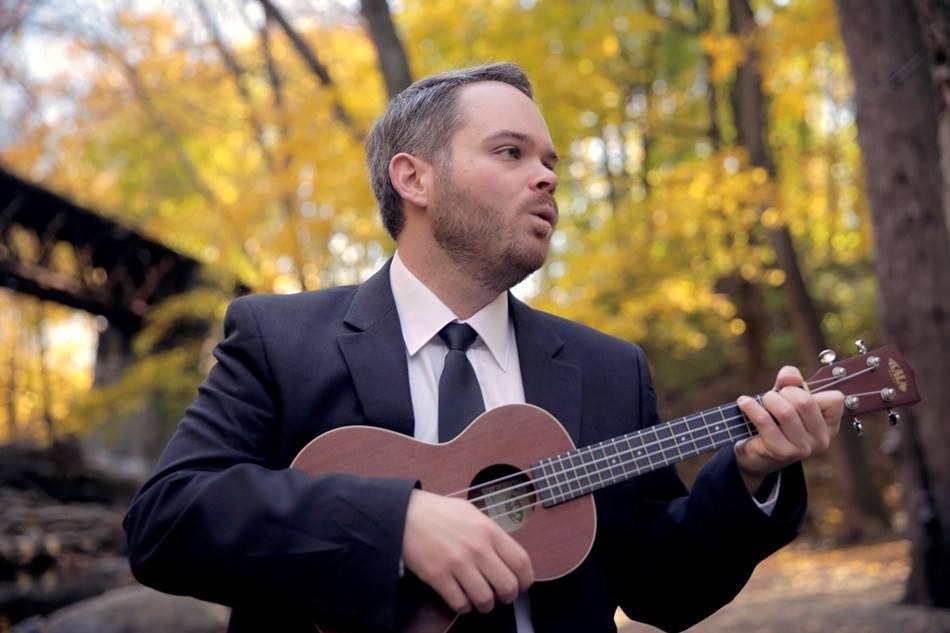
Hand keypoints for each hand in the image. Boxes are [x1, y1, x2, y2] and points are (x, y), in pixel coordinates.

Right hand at [401, 489, 533, 613]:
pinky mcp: (438, 576)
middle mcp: (477, 547)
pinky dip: (463, 607)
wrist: (404, 514)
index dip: (526, 580)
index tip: (522, 585)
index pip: (521, 562)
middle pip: (508, 585)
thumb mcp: (471, 513)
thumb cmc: (438, 512)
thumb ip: (490, 532)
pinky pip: (460, 603)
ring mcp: (457, 563)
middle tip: (501, 596)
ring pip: (485, 599)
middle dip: (508, 596)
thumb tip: (506, 554)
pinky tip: (461, 599)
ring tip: (480, 600)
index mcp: (489, 530)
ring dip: (485, 605)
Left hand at [734, 366, 843, 495]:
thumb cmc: (776, 421)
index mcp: (829, 426)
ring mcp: (802, 449)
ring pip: (786, 412)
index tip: (792, 393)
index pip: (834, 399)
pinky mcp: (781, 453)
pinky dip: (751, 407)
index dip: (809, 389)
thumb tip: (790, 376)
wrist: (756, 454)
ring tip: (763, 401)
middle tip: (772, 397)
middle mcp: (821, 440)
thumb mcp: (786, 397)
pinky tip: (744, 402)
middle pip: (805, 401)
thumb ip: (791, 381)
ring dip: (769, 400)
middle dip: (784, 392)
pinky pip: (764, 422)